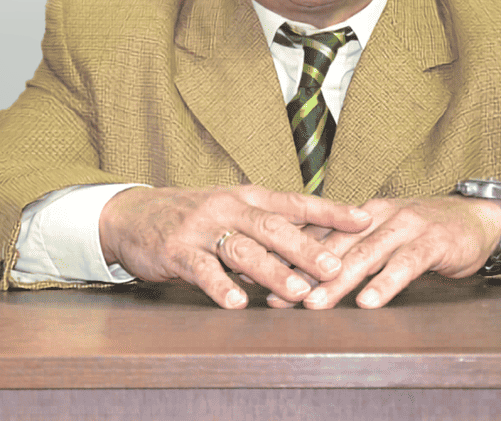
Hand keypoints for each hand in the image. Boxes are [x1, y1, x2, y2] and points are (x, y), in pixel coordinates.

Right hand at [98, 185, 372, 308]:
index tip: (365, 219)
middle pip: (274, 227)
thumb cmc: (196, 217)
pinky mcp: (177, 250)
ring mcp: (203, 228)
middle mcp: (230, 208)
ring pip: (244, 250)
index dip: (331, 211)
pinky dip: (220, 286)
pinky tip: (236, 303)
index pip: (297, 202)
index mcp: (250, 198)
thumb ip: (271, 229)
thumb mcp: (235, 213)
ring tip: (298, 291)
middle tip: (336, 268)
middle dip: (308, 249)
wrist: (135, 214)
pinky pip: (202, 269)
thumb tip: (321, 244)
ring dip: (273, 272)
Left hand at [269, 191, 500, 309]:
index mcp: (359, 214)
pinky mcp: (432, 241)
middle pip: (335, 246)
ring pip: (365, 255)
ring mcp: (405, 225)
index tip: (262, 279)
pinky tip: (370, 301)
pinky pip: (406, 264)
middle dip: (305, 273)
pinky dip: (386, 283)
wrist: (476, 219)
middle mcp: (377, 215)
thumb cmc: (422, 233)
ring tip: (316, 303)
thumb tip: (302, 273)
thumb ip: (348, 250)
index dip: (290, 257)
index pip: (319, 235)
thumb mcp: (380, 236)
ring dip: (339, 281)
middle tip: (278, 297)